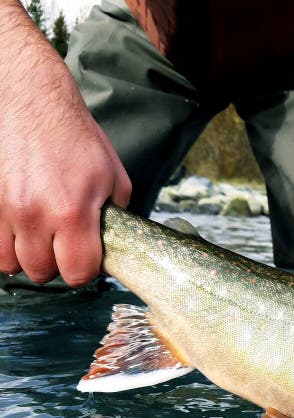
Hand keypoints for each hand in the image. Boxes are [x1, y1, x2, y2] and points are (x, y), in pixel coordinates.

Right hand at [0, 6, 130, 285]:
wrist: (29, 100)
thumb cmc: (74, 136)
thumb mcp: (112, 177)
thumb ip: (114, 216)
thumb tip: (111, 243)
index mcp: (71, 212)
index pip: (77, 273)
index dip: (85, 270)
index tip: (87, 257)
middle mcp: (33, 215)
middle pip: (42, 273)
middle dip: (56, 264)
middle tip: (64, 245)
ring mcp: (4, 209)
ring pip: (11, 264)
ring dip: (28, 257)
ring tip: (41, 237)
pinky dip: (7, 244)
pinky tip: (21, 230)